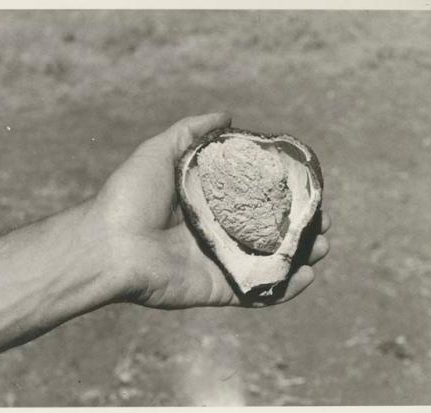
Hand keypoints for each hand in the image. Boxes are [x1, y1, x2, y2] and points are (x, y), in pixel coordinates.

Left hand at [90, 113, 329, 308]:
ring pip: (268, 262)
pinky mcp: (217, 289)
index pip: (254, 199)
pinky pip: (257, 293)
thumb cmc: (130, 195)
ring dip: (299, 256)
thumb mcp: (160, 150)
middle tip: (321, 220)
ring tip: (322, 245)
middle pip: (267, 231)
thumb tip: (228, 115)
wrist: (108, 244)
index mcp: (207, 204)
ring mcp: (218, 263)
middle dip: (298, 227)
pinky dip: (284, 289)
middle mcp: (216, 233)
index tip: (306, 187)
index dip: (282, 194)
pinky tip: (308, 276)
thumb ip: (191, 131)